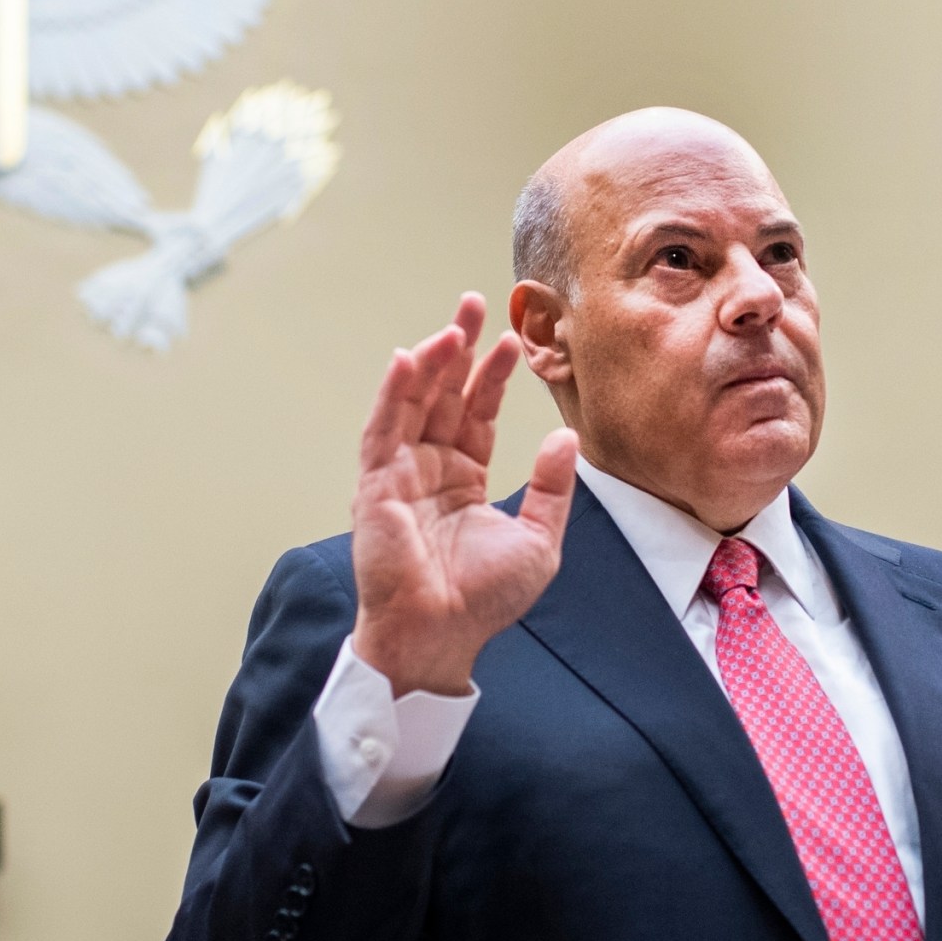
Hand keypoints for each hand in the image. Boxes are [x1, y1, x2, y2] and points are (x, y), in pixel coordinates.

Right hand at [350, 293, 579, 696]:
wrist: (442, 636)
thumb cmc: (484, 601)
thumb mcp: (538, 540)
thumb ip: (551, 488)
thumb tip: (565, 437)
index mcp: (462, 479)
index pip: (476, 414)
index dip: (492, 376)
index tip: (514, 341)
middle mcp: (429, 469)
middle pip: (443, 395)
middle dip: (459, 349)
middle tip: (475, 304)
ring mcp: (400, 474)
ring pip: (412, 403)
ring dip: (429, 361)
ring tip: (453, 324)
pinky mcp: (376, 486)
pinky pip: (383, 429)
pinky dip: (393, 392)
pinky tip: (407, 358)